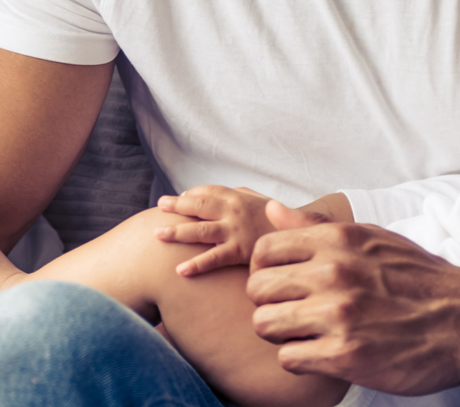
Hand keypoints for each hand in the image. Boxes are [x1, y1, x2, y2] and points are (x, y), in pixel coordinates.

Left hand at [154, 185, 290, 275]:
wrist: (302, 235)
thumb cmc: (278, 221)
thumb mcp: (260, 201)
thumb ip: (239, 195)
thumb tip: (215, 193)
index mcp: (237, 196)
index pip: (207, 191)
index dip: (189, 195)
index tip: (176, 201)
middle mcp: (233, 210)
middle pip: (198, 204)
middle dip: (176, 206)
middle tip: (159, 208)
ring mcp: (235, 230)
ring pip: (199, 229)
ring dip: (176, 232)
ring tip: (157, 235)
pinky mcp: (240, 250)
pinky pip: (213, 258)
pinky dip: (196, 264)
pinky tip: (180, 270)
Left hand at [245, 201, 459, 394]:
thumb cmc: (419, 278)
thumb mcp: (372, 238)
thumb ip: (315, 227)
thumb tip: (270, 208)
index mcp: (337, 241)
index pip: (263, 250)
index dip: (266, 270)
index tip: (282, 284)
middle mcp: (333, 273)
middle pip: (257, 289)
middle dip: (270, 303)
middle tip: (293, 313)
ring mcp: (337, 315)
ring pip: (266, 324)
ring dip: (282, 333)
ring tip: (306, 334)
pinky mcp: (345, 355)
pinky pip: (289, 358)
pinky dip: (301, 359)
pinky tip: (322, 353)